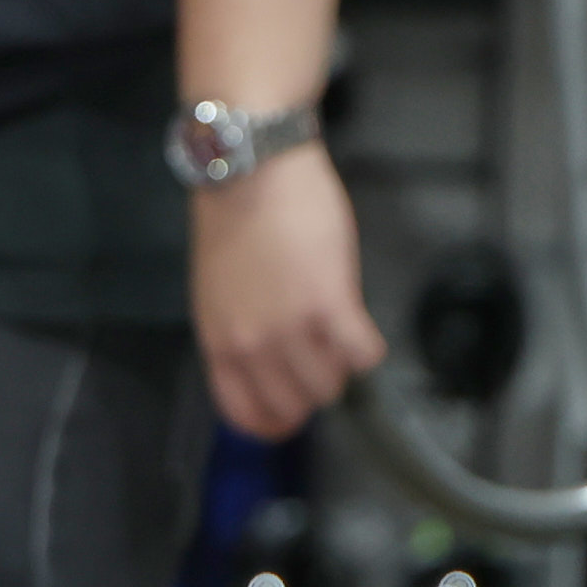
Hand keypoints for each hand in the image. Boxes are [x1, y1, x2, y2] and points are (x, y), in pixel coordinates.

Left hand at [191, 145, 381, 439]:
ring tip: (340, 332)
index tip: (293, 414)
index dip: (274, 422)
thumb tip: (266, 362)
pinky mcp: (330, 304)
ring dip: (341, 366)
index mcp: (218, 340)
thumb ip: (238, 329)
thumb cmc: (236, 215)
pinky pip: (363, 354)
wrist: (252, 165)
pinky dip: (369, 348)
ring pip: (330, 385)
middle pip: (294, 405)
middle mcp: (250, 343)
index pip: (244, 414)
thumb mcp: (219, 287)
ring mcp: (290, 327)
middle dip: (313, 390)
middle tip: (323, 360)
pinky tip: (362, 326)